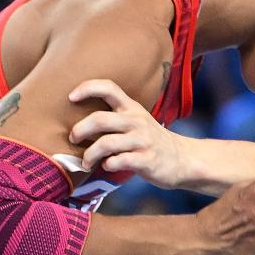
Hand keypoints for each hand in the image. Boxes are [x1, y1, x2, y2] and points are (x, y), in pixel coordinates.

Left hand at [69, 79, 184, 188]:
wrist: (183, 159)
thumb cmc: (151, 141)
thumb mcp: (137, 121)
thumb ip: (114, 118)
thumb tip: (78, 125)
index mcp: (132, 108)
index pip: (109, 88)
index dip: (87, 88)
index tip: (71, 97)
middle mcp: (137, 121)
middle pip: (100, 119)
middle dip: (80, 130)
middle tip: (73, 140)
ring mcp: (143, 140)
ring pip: (106, 143)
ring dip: (89, 155)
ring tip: (86, 163)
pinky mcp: (147, 160)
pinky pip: (119, 161)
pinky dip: (107, 165)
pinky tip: (107, 166)